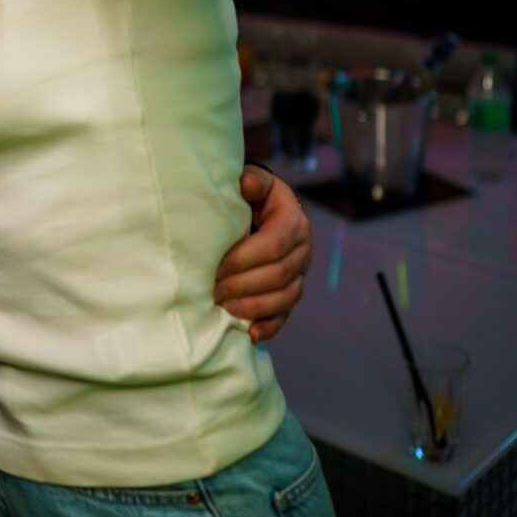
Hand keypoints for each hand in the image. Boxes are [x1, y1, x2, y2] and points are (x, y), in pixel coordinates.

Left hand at [215, 164, 311, 341]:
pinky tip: (250, 334)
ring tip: (225, 309)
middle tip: (213, 290)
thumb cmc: (250, 196)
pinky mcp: (292, 292)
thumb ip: (252, 181)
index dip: (245, 258)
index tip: (216, 267)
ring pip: (285, 298)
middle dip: (244, 285)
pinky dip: (269, 327)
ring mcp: (300, 274)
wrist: (261, 210)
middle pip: (279, 275)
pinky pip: (285, 315)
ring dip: (254, 307)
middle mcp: (303, 250)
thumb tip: (247, 184)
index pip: (274, 245)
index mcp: (294, 221)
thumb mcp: (253, 182)